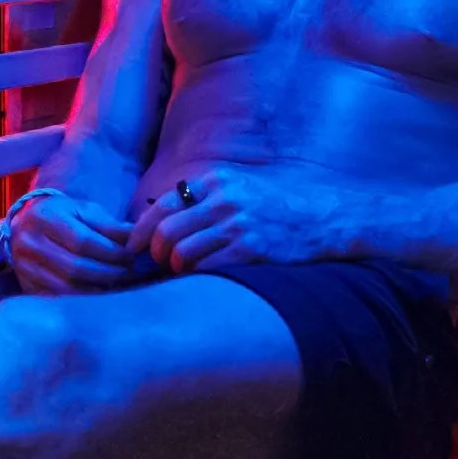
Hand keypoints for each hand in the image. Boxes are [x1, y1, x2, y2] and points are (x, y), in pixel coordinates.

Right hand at [8, 192, 136, 294]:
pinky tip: (99, 293)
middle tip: (128, 273)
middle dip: (108, 273)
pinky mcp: (25, 285)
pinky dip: (82, 298)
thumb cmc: (62, 215)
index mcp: (45, 218)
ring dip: (98, 289)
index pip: (83, 241)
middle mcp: (29, 243)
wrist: (26, 225)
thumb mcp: (84, 210)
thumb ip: (109, 225)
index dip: (110, 253)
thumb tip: (136, 239)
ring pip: (67, 287)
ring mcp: (24, 267)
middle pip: (75, 267)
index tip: (130, 258)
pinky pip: (58, 298)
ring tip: (117, 284)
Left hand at [126, 166, 340, 273]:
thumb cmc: (278, 206)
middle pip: (166, 232)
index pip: (162, 205)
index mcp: (217, 181)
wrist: (324, 218)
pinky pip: (207, 269)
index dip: (141, 230)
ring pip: (182, 253)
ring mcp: (237, 225)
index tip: (133, 246)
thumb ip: (206, 199)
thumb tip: (164, 221)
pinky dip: (198, 277)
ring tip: (183, 271)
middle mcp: (224, 200)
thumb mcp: (240, 187)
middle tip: (159, 264)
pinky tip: (204, 277)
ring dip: (176, 268)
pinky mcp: (251, 249)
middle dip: (155, 254)